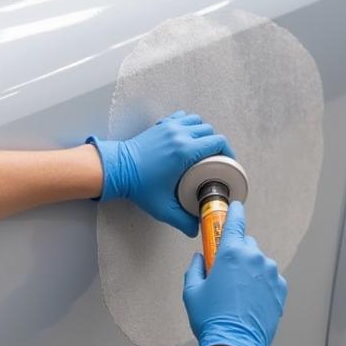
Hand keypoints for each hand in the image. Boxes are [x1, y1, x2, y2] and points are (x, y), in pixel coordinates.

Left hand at [89, 111, 232, 235]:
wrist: (118, 169)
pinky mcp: (160, 125)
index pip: (218, 142)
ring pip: (198, 121)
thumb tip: (196, 228)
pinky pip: (182, 117)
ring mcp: (169, 127)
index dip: (227, 151)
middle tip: (214, 158)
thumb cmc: (138, 185)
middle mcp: (179, 135)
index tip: (226, 161)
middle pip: (210, 131)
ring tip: (202, 147)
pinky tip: (188, 136)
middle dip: (216, 144)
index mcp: (184, 151)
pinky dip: (189, 123)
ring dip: (203, 132)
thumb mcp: (164, 207)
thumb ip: (182, 221)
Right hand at [182, 202, 286, 345]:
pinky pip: (270, 278)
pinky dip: (261, 284)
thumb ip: (195, 268)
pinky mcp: (280, 289)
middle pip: (246, 244)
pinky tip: (250, 300)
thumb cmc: (214, 320)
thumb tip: (200, 260)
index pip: (235, 221)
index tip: (235, 208)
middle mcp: (254, 258)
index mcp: (231, 253)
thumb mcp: (192, 291)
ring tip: (238, 293)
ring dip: (250, 270)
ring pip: (259, 262)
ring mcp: (270, 274)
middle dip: (237, 253)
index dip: (234, 212)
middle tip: (226, 273)